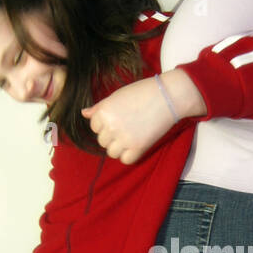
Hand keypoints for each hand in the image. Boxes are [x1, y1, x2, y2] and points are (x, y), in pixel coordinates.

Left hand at [81, 68, 205, 163]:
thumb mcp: (117, 96)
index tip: (119, 119)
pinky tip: (136, 145)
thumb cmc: (142, 92)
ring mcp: (124, 138)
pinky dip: (129, 155)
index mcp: (104, 111)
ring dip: (119, 147)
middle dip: (112, 136)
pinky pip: (125, 160)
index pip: (94, 127)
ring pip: (112, 152)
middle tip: (127, 127)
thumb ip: (100, 107)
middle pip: (102, 141)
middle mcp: (111, 126)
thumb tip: (84, 113)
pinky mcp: (138, 147)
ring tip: (131, 136)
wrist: (168, 96)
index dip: (105, 124)